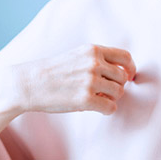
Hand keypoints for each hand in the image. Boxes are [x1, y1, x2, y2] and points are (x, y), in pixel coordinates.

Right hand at [11, 44, 135, 115]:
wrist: (31, 83)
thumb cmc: (53, 71)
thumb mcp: (77, 55)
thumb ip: (98, 59)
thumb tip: (123, 72)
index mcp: (93, 50)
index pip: (125, 57)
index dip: (130, 68)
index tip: (128, 76)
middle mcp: (94, 63)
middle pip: (123, 77)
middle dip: (117, 86)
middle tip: (105, 91)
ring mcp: (90, 81)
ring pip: (119, 93)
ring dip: (110, 98)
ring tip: (97, 98)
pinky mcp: (86, 99)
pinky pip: (110, 107)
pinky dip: (106, 110)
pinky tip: (96, 108)